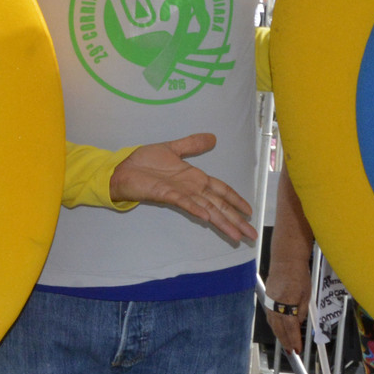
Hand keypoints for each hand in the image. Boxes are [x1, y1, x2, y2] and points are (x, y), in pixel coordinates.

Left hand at [110, 133, 256, 244]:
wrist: (122, 167)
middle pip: (219, 206)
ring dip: (223, 222)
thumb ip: (192, 144)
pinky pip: (186, 204)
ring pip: (207, 209)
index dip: (236, 200)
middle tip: (251, 235)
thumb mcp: (172, 148)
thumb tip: (213, 137)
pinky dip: (198, 210)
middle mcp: (192, 189)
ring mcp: (181, 194)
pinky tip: (209, 219)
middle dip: (236, 220)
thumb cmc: (145, 161)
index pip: (222, 191)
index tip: (250, 212)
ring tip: (237, 236)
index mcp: (195, 179)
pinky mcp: (167, 195)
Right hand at [262, 266, 308, 351]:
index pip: (291, 328)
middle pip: (279, 329)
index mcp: (287, 304)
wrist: (286, 260)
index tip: (298, 349)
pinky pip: (270, 316)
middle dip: (286, 342)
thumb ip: (301, 311)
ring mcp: (269, 302)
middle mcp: (275, 305)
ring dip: (279, 335)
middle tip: (291, 352)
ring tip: (285, 344)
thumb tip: (298, 323)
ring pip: (273, 324)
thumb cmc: (298, 274)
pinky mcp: (267, 299)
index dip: (294, 340)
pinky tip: (278, 329)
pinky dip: (274, 325)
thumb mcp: (306, 294)